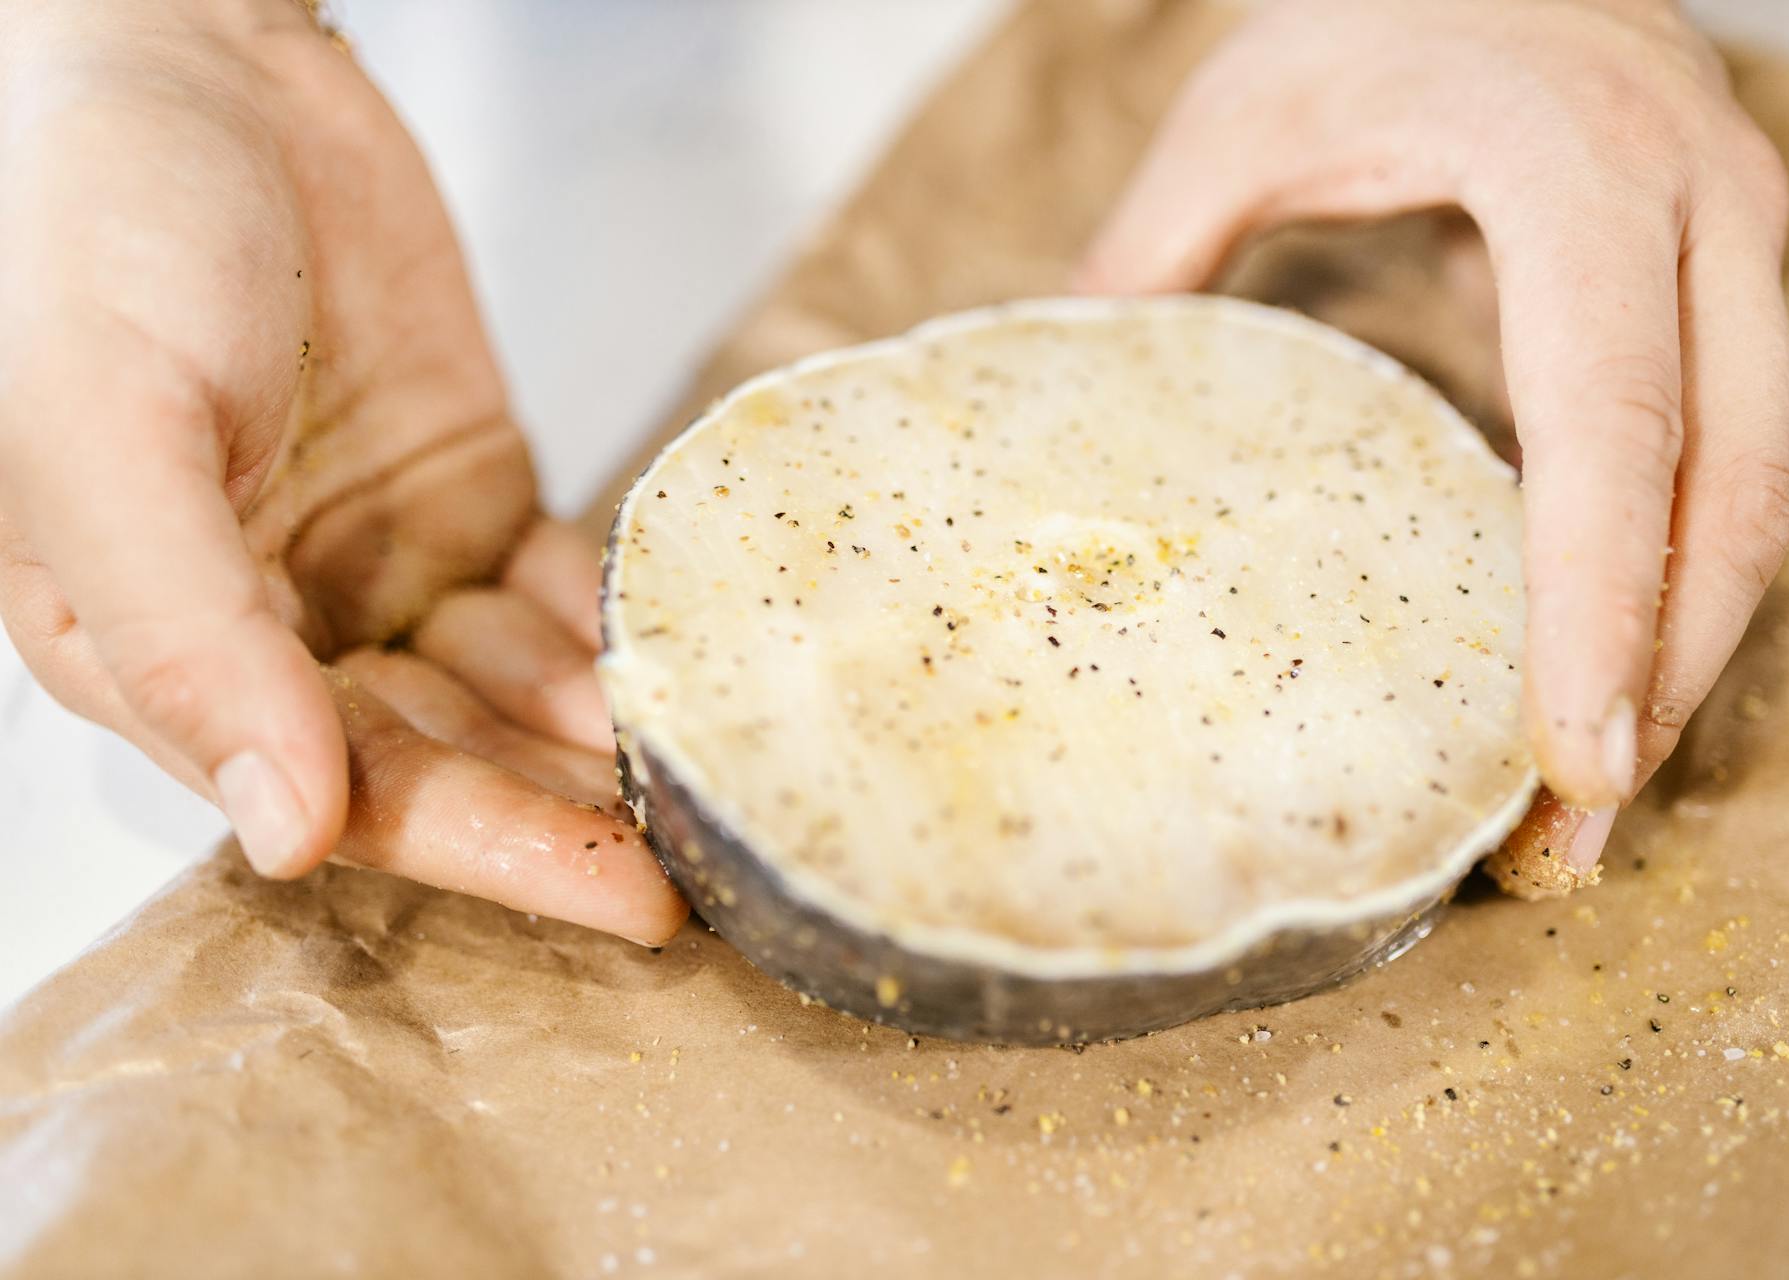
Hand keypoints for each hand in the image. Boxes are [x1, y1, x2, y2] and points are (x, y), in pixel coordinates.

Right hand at [0, 0, 684, 942]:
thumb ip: (190, 638)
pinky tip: (681, 659)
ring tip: (715, 763)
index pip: (345, 791)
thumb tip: (285, 831)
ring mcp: (375, 555)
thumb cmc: (88, 224)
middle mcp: (275, 625)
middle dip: (568, 810)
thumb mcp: (102, 435)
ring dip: (602, 726)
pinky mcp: (459, 484)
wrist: (193, 55)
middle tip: (705, 861)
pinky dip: (610, 626)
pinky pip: (549, 584)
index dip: (487, 849)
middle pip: (446, 755)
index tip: (623, 900)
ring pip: (508, 684)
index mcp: (165, 649)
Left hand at [1077, 0, 1788, 872]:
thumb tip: (1068, 393)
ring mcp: (1736, 247)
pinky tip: (1609, 672)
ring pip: (1757, 491)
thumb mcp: (1251, 105)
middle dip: (1662, 679)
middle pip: (1727, 492)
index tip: (1575, 757)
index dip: (1600, 601)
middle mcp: (1698, 216)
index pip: (1613, 422)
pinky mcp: (1730, 281)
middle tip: (1573, 838)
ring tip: (1588, 797)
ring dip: (1684, 654)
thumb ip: (1161, 248)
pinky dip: (1678, 581)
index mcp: (1579, 173)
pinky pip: (1733, 459)